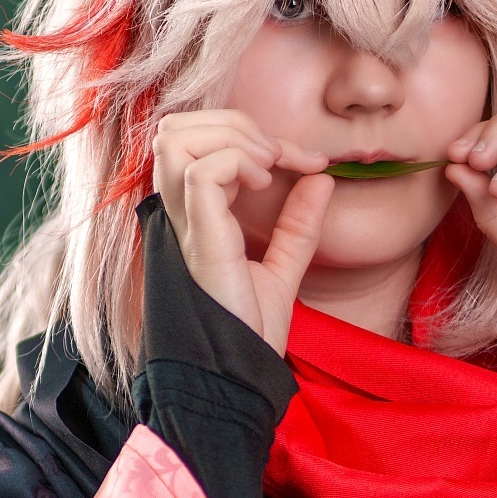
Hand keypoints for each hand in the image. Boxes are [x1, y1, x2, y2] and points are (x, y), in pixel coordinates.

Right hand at [151, 109, 334, 355]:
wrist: (241, 375)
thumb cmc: (249, 332)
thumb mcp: (283, 268)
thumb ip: (298, 224)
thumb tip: (322, 178)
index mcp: (194, 217)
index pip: (197, 141)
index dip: (251, 134)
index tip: (308, 161)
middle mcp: (179, 214)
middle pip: (174, 127)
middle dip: (232, 123)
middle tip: (278, 156)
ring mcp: (182, 224)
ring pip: (174, 137)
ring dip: (230, 137)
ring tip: (267, 166)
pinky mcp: (196, 238)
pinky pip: (199, 171)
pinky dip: (236, 161)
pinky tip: (264, 183)